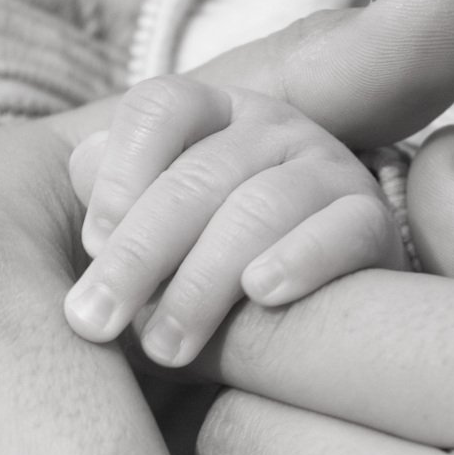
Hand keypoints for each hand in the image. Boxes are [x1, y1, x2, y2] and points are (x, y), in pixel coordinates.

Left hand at [65, 79, 405, 366]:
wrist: (322, 316)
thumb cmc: (215, 275)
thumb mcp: (157, 238)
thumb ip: (118, 206)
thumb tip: (81, 171)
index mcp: (214, 114)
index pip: (161, 107)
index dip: (120, 171)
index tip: (89, 245)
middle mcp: (273, 126)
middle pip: (197, 175)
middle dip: (139, 255)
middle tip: (95, 323)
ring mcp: (329, 168)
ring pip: (258, 207)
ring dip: (202, 281)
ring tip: (166, 347)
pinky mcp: (373, 220)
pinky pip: (340, 230)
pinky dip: (300, 258)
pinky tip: (262, 294)